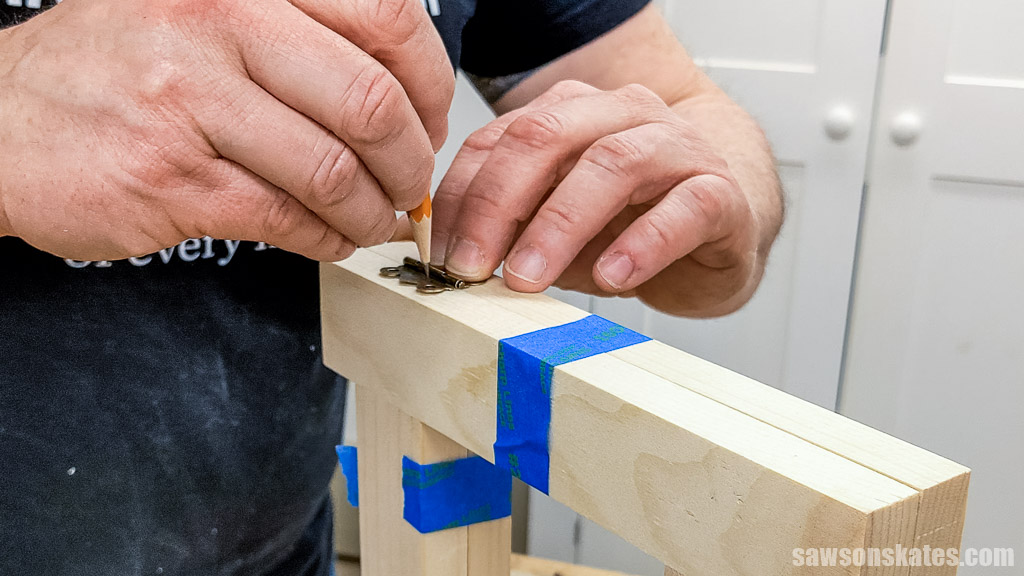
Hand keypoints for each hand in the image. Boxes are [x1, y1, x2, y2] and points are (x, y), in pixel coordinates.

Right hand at [0, 0, 452, 261]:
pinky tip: (333, 238)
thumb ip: (302, 38)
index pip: (386, 18)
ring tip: (377, 219)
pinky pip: (287, 218)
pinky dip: (329, 238)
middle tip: (412, 183)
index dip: (430, 82)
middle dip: (412, 161)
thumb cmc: (119, 66)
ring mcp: (189, 101)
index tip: (432, 118)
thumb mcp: (207, 12)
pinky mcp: (170, 178)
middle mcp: (218, 23)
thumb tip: (406, 98)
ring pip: (333, 172)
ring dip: (374, 211)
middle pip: (371, 103)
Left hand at [432, 81, 763, 316]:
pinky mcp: (720, 193)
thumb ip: (515, 232)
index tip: (442, 251)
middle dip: (498, 204)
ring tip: (529, 277)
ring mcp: (677, 148)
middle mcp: (623, 116)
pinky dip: (643, 244)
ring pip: (613, 163)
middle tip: (474, 265)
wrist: (728, 221)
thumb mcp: (559, 228)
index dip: (463, 196)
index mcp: (572, 114)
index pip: (500, 139)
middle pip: (548, 137)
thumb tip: (460, 261)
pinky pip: (685, 207)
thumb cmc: (636, 221)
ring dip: (560, 224)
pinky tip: (613, 275)